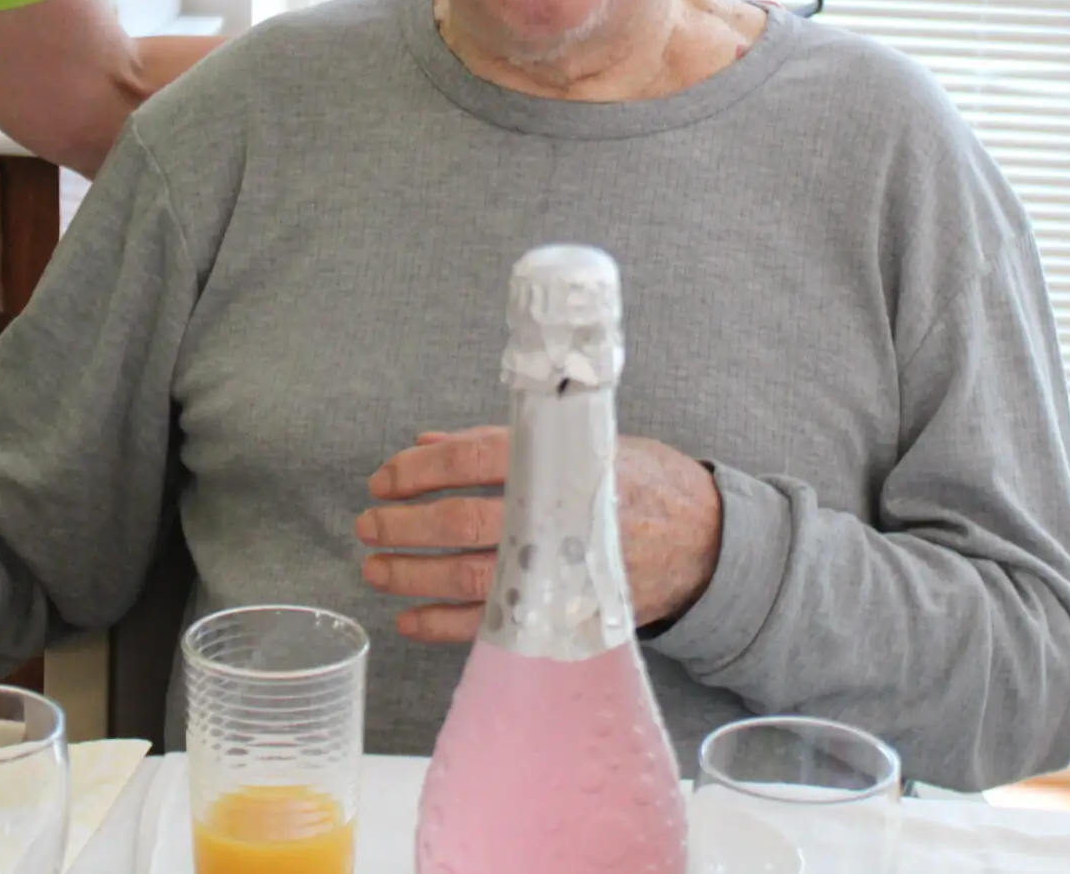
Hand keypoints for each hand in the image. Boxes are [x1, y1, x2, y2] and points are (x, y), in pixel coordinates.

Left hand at [354, 426, 723, 641]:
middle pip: (461, 521)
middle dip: (403, 525)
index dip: (418, 469)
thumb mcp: (577, 444)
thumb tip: (427, 445)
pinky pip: (490, 626)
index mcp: (559, 462)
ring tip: (377, 569)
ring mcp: (559, 570)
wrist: (700, 540)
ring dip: (411, 575)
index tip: (383, 478)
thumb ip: (498, 445)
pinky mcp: (562, 613)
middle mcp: (555, 516)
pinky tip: (408, 619)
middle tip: (369, 525)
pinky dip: (441, 625)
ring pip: (467, 577)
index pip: (473, 457)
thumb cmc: (632, 482)